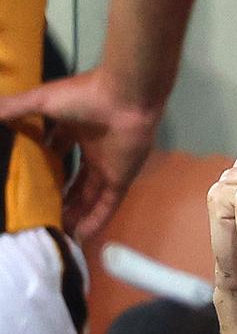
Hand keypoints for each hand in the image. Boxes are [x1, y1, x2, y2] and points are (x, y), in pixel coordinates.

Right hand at [0, 67, 161, 238]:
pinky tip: (80, 237)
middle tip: (39, 212)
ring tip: (54, 231)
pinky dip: (96, 221)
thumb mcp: (41, 101)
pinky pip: (107, 205)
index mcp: (75, 129)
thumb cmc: (84, 96)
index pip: (57, 150)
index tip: (26, 179)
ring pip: (88, 197)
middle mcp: (92, 150)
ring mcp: (108, 166)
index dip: (43, 164)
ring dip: (74, 214)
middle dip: (58, 195)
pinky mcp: (121, 180)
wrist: (126, 99)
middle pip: (73, 179)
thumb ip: (14, 109)